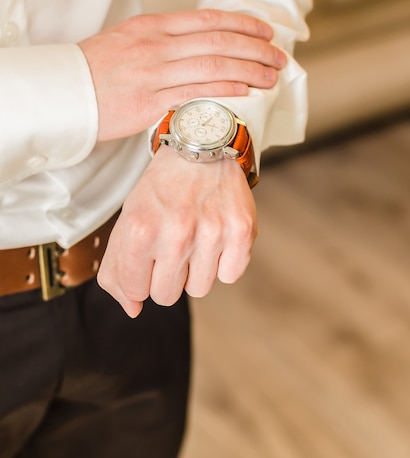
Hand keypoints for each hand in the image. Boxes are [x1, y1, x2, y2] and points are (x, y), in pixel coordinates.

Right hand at [79, 9, 285, 141]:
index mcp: (152, 26)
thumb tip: (198, 44)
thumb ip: (163, 39)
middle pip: (217, 40)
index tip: (265, 31)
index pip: (207, 19)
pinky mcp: (149, 102)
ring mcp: (153, 72)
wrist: (65, 93)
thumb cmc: (96, 69)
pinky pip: (194, 92)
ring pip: (212, 65)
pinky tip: (245, 90)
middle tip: (278, 56)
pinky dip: (224, 89)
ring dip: (248, 69)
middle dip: (254, 48)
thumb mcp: (128, 39)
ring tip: (271, 75)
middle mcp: (156, 44)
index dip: (242, 24)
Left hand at [97, 145, 256, 316]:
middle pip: (166, 296)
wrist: (202, 147)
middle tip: (171, 242)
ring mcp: (212, 233)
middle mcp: (176, 234)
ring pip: (199, 289)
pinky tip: (217, 233)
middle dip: (166, 274)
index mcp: (140, 231)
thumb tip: (133, 309)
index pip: (135, 290)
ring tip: (195, 235)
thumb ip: (118, 268)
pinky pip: (230, 275)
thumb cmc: (162, 188)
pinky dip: (224, 260)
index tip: (147, 254)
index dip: (139, 275)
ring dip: (195, 268)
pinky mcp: (242, 232)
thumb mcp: (128, 219)